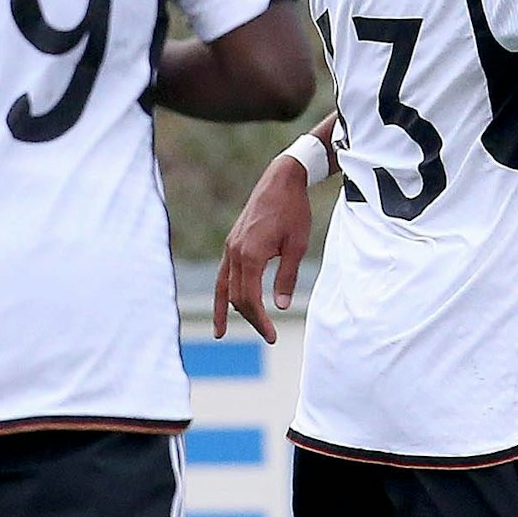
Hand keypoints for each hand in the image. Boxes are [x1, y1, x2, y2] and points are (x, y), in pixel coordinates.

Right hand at [213, 155, 313, 343]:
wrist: (281, 180)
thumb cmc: (293, 210)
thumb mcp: (296, 245)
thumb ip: (286, 276)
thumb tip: (280, 306)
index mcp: (251, 254)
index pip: (249, 299)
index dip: (260, 321)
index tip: (272, 336)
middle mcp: (235, 252)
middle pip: (236, 296)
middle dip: (250, 318)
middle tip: (269, 335)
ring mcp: (230, 246)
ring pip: (224, 287)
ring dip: (228, 309)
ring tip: (221, 333)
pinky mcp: (232, 242)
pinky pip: (223, 273)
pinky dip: (222, 291)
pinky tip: (224, 304)